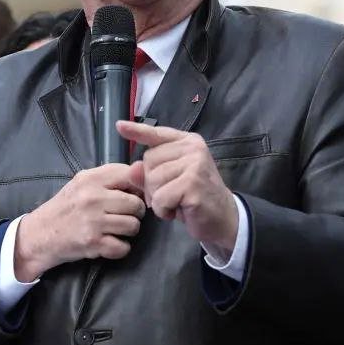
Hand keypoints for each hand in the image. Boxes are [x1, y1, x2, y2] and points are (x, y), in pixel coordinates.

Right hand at [13, 163, 144, 281]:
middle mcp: (93, 198)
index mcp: (91, 179)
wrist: (39, 234)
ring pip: (133, 226)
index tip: (132, 195)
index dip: (137, 187)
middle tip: (123, 216)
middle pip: (136, 204)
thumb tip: (143, 172)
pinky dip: (119, 248)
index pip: (130, 176)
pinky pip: (123, 247)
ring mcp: (93, 221)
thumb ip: (110, 176)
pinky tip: (108, 243)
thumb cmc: (66, 208)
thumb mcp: (83, 183)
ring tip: (114, 229)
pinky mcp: (93, 243)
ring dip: (128, 231)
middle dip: (135, 213)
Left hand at [116, 120, 237, 256]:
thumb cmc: (196, 197)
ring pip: (152, 181)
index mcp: (187, 142)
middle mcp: (192, 148)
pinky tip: (177, 211)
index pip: (157, 134)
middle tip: (169, 194)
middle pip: (148, 161)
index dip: (137, 131)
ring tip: (175, 202)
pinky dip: (163, 210)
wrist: (224, 218)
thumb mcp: (171, 181)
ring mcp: (194, 164)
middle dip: (151, 183)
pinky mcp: (193, 184)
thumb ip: (151, 172)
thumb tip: (133, 169)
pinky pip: (160, 198)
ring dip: (158, 199)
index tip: (119, 126)